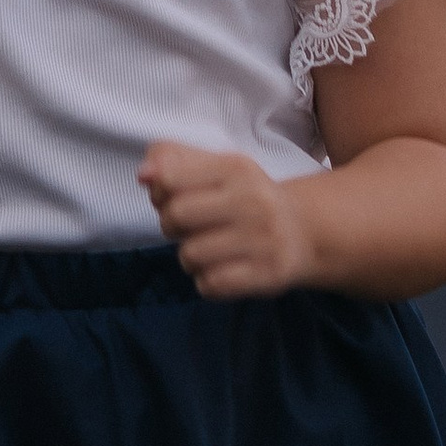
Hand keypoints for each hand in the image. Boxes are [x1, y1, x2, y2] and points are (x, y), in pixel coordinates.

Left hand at [139, 142, 313, 296]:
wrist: (302, 231)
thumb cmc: (245, 198)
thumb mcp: (216, 168)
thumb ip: (173, 161)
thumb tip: (143, 175)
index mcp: (236, 167)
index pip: (168, 177)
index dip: (160, 192)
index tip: (173, 198)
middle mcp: (252, 200)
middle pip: (175, 216)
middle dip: (171, 226)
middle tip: (189, 229)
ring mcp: (262, 239)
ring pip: (190, 255)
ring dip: (190, 258)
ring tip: (209, 250)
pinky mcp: (267, 274)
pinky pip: (210, 285)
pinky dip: (207, 281)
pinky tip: (223, 270)